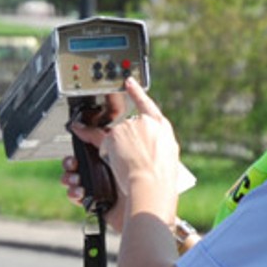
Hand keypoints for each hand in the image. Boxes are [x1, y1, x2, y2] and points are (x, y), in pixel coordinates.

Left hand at [69, 78, 180, 210]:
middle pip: (128, 127)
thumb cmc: (161, 177)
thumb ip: (156, 143)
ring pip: (115, 137)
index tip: (128, 81)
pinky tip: (110, 157)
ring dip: (116, 150)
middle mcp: (145, 122)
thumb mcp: (167, 154)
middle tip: (133, 160)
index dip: (136, 92)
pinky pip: (99, 140)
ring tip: (129, 166)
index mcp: (162, 126)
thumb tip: (148, 144)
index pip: (146, 104)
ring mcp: (129, 127)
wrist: (152, 184)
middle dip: (126, 142)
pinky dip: (100, 148)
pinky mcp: (114, 135)